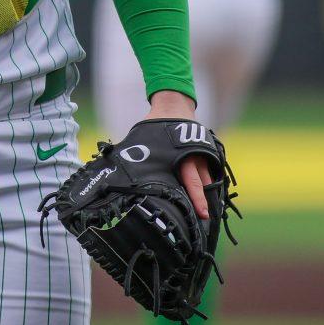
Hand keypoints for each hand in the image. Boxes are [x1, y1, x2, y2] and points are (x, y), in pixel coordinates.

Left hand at [146, 89, 210, 220]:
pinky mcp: (205, 153)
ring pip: (206, 179)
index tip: (194, 213)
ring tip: (207, 213)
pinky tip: (209, 198)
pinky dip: (209, 184)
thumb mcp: (144, 138)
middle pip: (198, 183)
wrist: (174, 106)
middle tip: (204, 218)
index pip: (188, 181)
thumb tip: (114, 165)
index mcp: (177, 155)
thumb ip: (134, 153)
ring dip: (207, 194)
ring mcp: (201, 154)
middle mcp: (191, 156)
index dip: (192, 198)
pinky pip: (209, 171)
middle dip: (201, 201)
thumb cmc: (155, 124)